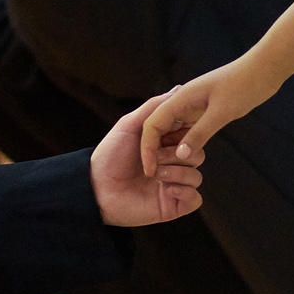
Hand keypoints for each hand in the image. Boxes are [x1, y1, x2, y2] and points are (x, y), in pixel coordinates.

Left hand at [93, 97, 204, 225]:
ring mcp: (173, 185)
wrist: (96, 189)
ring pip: (196, 176)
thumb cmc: (109, 156)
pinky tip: (166, 190)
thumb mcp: (130, 124)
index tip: (169, 135)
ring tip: (154, 175)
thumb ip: (155, 107)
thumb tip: (178, 88)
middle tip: (156, 158)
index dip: (184, 134)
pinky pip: (195, 198)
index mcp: (165, 145)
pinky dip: (185, 192)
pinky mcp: (173, 205)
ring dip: (177, 173)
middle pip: (197, 154)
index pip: (190, 136)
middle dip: (178, 154)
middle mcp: (171, 164)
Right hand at [140, 56, 285, 172]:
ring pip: (173, 130)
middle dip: (155, 150)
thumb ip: (200, 133)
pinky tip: (188, 158)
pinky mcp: (205, 111)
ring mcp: (194, 106)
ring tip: (169, 171)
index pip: (152, 124)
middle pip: (158, 128)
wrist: (264, 69)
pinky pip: (188, 129)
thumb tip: (180, 156)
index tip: (149, 170)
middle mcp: (182, 102)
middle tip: (158, 175)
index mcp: (180, 98)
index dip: (147, 148)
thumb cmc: (244, 85)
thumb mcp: (222, 112)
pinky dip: (185, 143)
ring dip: (169, 148)